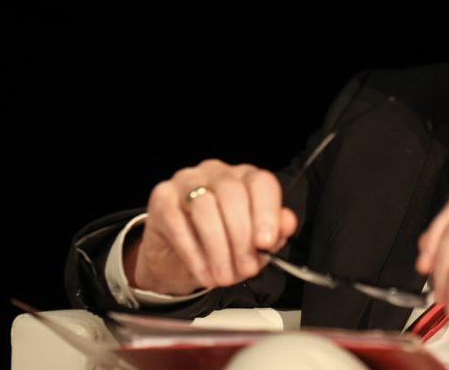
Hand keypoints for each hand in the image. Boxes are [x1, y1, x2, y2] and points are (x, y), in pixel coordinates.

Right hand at [128, 159, 297, 294]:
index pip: (261, 183)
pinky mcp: (161, 198)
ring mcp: (186, 181)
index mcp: (245, 178)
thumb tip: (287, 224)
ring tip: (224, 275)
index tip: (265, 243)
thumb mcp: (251, 244)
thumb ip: (272, 233)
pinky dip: (195, 254)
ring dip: (218, 249)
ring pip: (205, 207)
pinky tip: (204, 272)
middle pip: (233, 194)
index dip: (266, 213)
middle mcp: (217, 173)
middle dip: (241, 237)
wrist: (177, 260)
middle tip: (245, 268)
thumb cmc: (220, 245)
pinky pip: (178, 224)